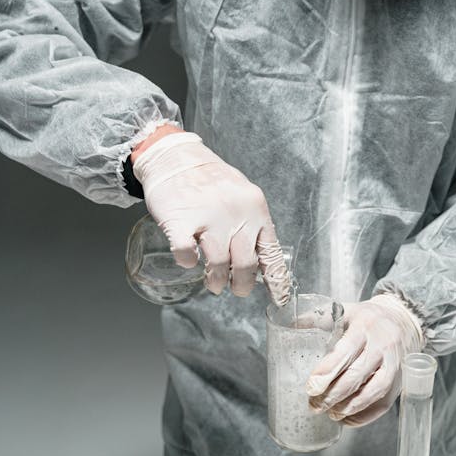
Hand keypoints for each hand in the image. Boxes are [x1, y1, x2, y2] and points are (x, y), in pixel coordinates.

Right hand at [132, 131, 289, 303]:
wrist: (176, 157)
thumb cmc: (211, 180)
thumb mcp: (242, 196)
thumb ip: (252, 224)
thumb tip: (262, 260)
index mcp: (255, 209)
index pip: (270, 252)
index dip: (276, 281)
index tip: (278, 299)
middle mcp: (236, 214)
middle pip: (246, 264)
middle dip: (243, 285)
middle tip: (236, 289)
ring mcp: (208, 217)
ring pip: (219, 264)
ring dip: (216, 280)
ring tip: (214, 283)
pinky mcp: (180, 220)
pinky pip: (185, 253)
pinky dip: (187, 262)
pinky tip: (188, 261)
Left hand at [305, 295, 423, 426]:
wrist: (401, 321)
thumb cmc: (365, 318)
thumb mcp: (343, 310)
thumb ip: (317, 319)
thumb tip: (287, 327)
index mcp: (365, 325)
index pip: (346, 350)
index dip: (328, 371)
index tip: (311, 387)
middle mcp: (382, 344)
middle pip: (358, 374)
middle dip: (334, 394)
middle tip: (315, 405)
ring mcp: (394, 363)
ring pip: (375, 390)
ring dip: (350, 406)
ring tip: (331, 413)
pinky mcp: (399, 379)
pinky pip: (385, 402)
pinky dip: (366, 415)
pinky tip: (348, 419)